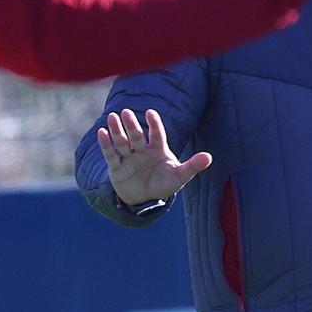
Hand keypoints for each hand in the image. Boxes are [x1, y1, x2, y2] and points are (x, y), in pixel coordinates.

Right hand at [95, 108, 210, 206]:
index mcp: (158, 150)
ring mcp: (129, 158)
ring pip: (123, 142)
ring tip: (112, 117)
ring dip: (117, 131)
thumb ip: (192, 166)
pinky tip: (102, 132)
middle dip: (132, 125)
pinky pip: (111, 155)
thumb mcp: (179, 176)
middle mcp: (142, 151)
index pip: (156, 134)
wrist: (144, 199)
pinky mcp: (117, 168)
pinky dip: (106, 145)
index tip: (151, 113)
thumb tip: (209, 157)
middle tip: (126, 112)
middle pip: (137, 136)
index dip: (154, 124)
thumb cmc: (163, 184)